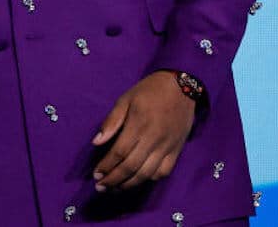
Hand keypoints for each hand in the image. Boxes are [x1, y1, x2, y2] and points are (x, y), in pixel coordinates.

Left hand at [91, 71, 195, 192]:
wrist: (181, 87)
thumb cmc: (149, 91)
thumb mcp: (126, 99)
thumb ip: (111, 121)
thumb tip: (96, 142)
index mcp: (139, 123)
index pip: (120, 151)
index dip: (106, 165)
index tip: (96, 174)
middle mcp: (153, 138)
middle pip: (131, 166)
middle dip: (114, 179)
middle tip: (100, 186)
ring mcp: (167, 146)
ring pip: (147, 173)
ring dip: (129, 184)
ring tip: (115, 189)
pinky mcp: (177, 150)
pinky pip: (163, 172)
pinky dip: (149, 179)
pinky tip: (137, 180)